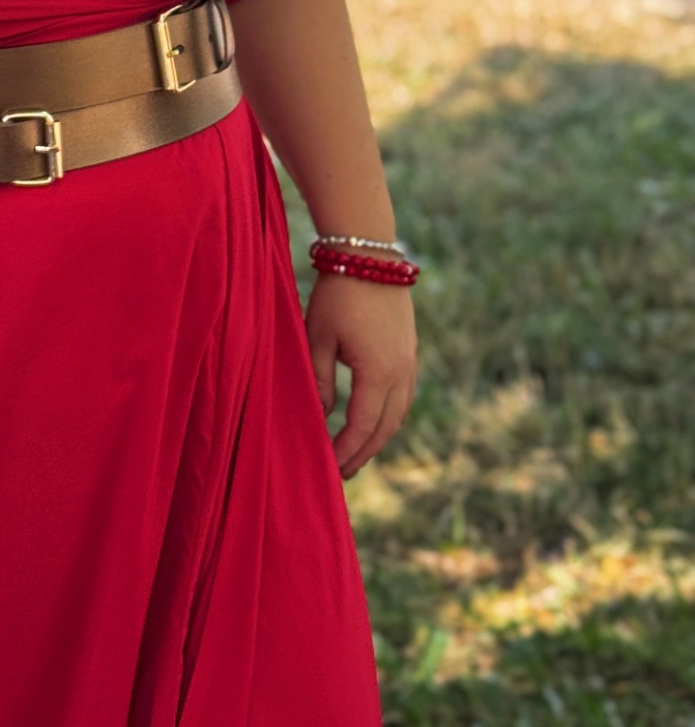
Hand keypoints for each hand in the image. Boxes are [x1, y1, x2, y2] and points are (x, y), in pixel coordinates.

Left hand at [304, 273, 417, 479]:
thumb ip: (320, 380)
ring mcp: (409, 360)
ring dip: (379, 436)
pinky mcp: (409, 350)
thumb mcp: (317, 337)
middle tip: (342, 472)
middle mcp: (401, 371)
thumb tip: (323, 415)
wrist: (369, 254)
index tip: (329, 466)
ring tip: (356, 452)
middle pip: (385, 426)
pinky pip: (403, 394)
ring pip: (399, 412)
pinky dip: (389, 414)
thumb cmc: (337, 294)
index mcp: (378, 371)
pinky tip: (373, 419)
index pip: (362, 425)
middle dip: (364, 451)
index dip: (346, 449)